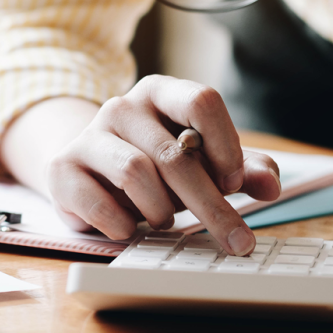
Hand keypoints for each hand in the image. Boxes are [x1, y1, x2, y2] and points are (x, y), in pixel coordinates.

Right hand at [46, 75, 280, 255]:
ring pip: (137, 175)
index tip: (234, 182)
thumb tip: (269, 185)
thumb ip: (240, 168)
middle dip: (210, 204)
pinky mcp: (63, 169)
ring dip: (161, 211)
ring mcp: (87, 136)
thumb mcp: (201, 161)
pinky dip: (124, 225)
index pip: (201, 100)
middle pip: (174, 153)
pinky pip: (101, 205)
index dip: (225, 145)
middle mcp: (121, 106)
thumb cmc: (153, 164)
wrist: (87, 171)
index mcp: (159, 92)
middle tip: (236, 239)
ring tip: (162, 219)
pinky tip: (128, 226)